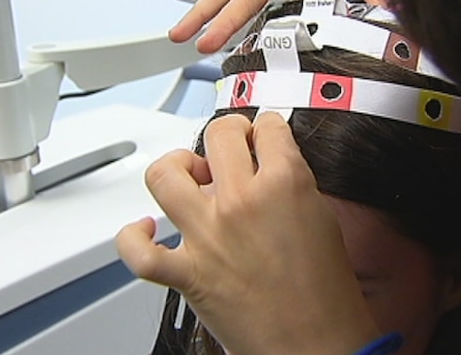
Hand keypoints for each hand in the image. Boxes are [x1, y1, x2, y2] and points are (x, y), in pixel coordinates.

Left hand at [116, 113, 379, 354]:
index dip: (267, 128)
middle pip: (219, 135)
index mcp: (286, 184)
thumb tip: (270, 166)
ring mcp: (209, 237)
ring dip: (176, 166)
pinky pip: (138, 252)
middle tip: (235, 145)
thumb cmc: (326, 294)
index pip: (267, 127)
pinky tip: (146, 229)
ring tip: (189, 172)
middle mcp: (242, 203)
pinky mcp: (188, 274)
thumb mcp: (322, 219)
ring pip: (165, 174)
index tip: (265, 134)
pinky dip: (134, 238)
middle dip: (229, 133)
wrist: (317, 345)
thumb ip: (293, 184)